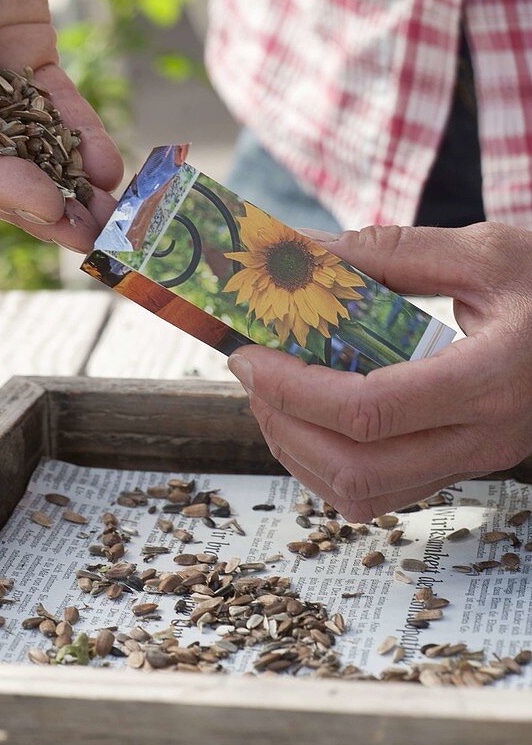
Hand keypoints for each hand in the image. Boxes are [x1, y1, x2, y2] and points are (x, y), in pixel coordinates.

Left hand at [228, 223, 531, 520]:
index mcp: (492, 378)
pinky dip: (326, 462)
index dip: (295, 388)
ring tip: (271, 390)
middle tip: (251, 371)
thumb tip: (305, 250)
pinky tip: (310, 415)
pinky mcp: (463, 465)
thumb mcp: (487, 250)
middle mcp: (484, 436)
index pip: (373, 410)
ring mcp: (475, 460)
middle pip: (358, 469)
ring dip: (298, 449)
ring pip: (364, 494)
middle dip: (284, 423)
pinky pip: (381, 493)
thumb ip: (394, 251)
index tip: (250, 353)